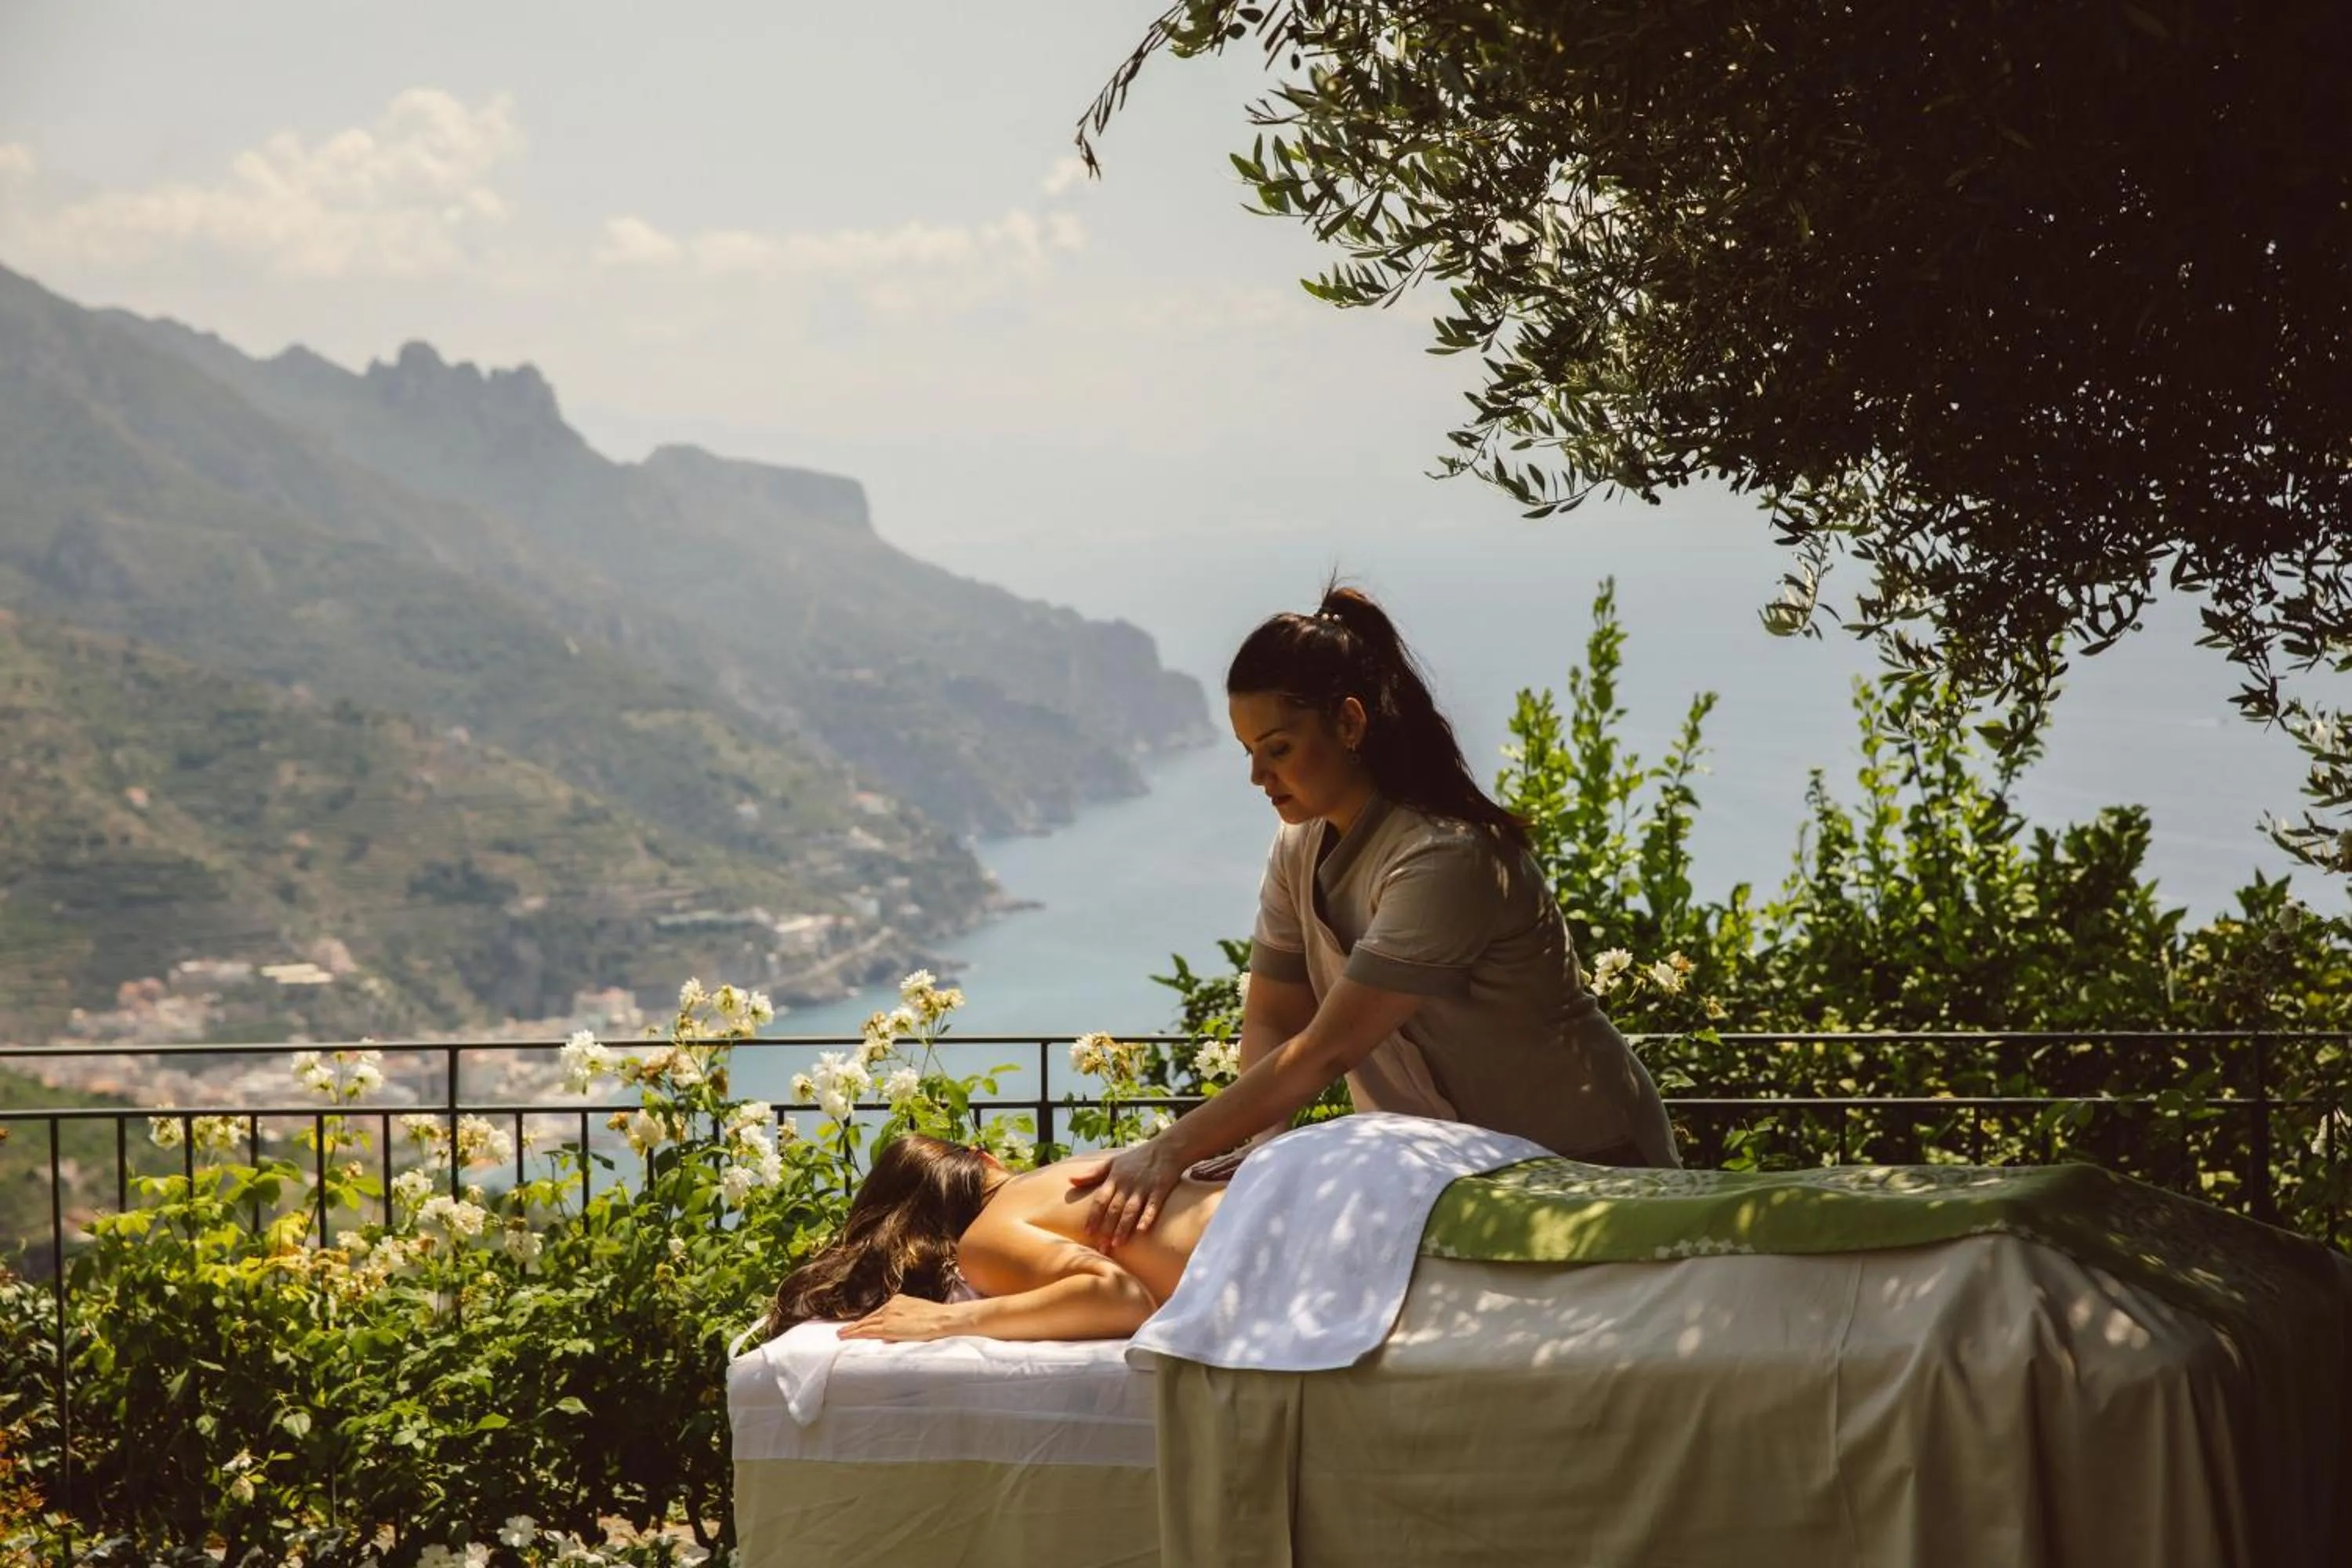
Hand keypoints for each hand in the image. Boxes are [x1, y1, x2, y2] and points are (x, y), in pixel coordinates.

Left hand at [839, 1293, 969, 1342]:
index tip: (860, 1324)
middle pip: (869, 1317)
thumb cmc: (937, 1318)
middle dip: (856, 1324)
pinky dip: (855, 1333)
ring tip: (841, 1334)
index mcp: (899, 1301)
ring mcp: (888, 1315)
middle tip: (844, 1330)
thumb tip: (898, 1331)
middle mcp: (891, 1305)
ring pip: (865, 1323)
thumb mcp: (918, 1313)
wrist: (942, 1318)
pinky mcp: (888, 1327)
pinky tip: (847, 1336)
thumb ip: (906, 1320)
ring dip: (852, 1329)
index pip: (879, 1312)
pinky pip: (867, 1331)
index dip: (868, 1320)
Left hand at [1068, 1136, 1191, 1249]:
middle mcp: (1127, 1184)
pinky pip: (1152, 1206)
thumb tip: (1070, 1180)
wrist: (1166, 1149)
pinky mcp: (1160, 1189)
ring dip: (1123, 1227)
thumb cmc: (1136, 1158)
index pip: (1100, 1200)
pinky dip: (1147, 1217)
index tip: (1088, 1233)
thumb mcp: (1112, 1162)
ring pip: (1131, 1210)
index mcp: (1114, 1178)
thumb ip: (1092, 1174)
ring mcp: (1144, 1187)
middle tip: (1101, 1248)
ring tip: (1116, 1244)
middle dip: (1107, 1229)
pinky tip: (1142, 1231)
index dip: (1094, 1216)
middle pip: (1114, 1209)